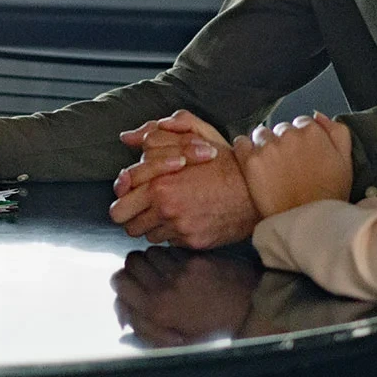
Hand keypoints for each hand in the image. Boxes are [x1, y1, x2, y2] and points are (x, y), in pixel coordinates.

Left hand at [110, 109, 253, 246]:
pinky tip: (186, 216)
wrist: (256, 190)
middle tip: (141, 205)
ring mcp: (180, 228)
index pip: (120, 198)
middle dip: (130, 213)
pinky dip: (173, 231)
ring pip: (147, 234)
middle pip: (125, 222)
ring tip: (168, 209)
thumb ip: (156, 134)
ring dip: (152, 222)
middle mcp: (166, 209)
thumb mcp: (194, 136)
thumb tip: (128, 137)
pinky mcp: (193, 242)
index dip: (124, 193)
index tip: (131, 190)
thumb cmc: (225, 162)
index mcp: (160, 183)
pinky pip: (170, 240)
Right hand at [111, 247, 260, 346]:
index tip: (131, 287)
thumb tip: (123, 314)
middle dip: (135, 267)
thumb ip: (144, 328)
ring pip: (151, 251)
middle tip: (147, 276)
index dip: (122, 283)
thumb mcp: (174, 340)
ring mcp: (182, 270)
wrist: (248, 315)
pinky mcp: (197, 259)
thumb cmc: (211, 331)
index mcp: (157, 310)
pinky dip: (172, 256)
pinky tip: (183, 267)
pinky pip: (172, 250)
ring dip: (154, 259)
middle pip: (131, 261)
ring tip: (165, 270)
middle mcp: (166, 287)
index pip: (119, 281)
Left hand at [230, 113, 352, 217]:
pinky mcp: (250, 161)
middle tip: (287, 164)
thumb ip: (337, 132)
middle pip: (281, 128)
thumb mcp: (345, 162)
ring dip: (263, 145)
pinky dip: (244, 149)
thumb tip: (319, 116)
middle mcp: (289, 135)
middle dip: (283, 141)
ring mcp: (268, 147)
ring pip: (260, 134)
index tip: (301, 153)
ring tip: (270, 166)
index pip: (302, 123)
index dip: (302, 138)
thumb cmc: (328, 196)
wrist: (306, 222)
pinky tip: (252, 164)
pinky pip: (240, 143)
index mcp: (313, 132)